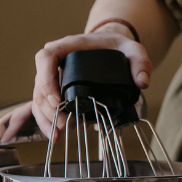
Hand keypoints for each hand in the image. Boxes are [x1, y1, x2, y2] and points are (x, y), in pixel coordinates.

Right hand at [30, 27, 150, 136]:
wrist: (113, 47)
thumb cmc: (118, 47)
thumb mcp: (134, 50)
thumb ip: (141, 63)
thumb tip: (142, 82)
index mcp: (67, 47)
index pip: (46, 58)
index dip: (47, 80)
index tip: (57, 100)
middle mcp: (56, 61)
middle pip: (40, 84)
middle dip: (49, 108)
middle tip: (66, 124)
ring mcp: (54, 76)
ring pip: (39, 98)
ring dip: (46, 118)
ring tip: (59, 134)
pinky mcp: (57, 89)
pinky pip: (45, 105)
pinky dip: (48, 120)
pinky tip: (56, 135)